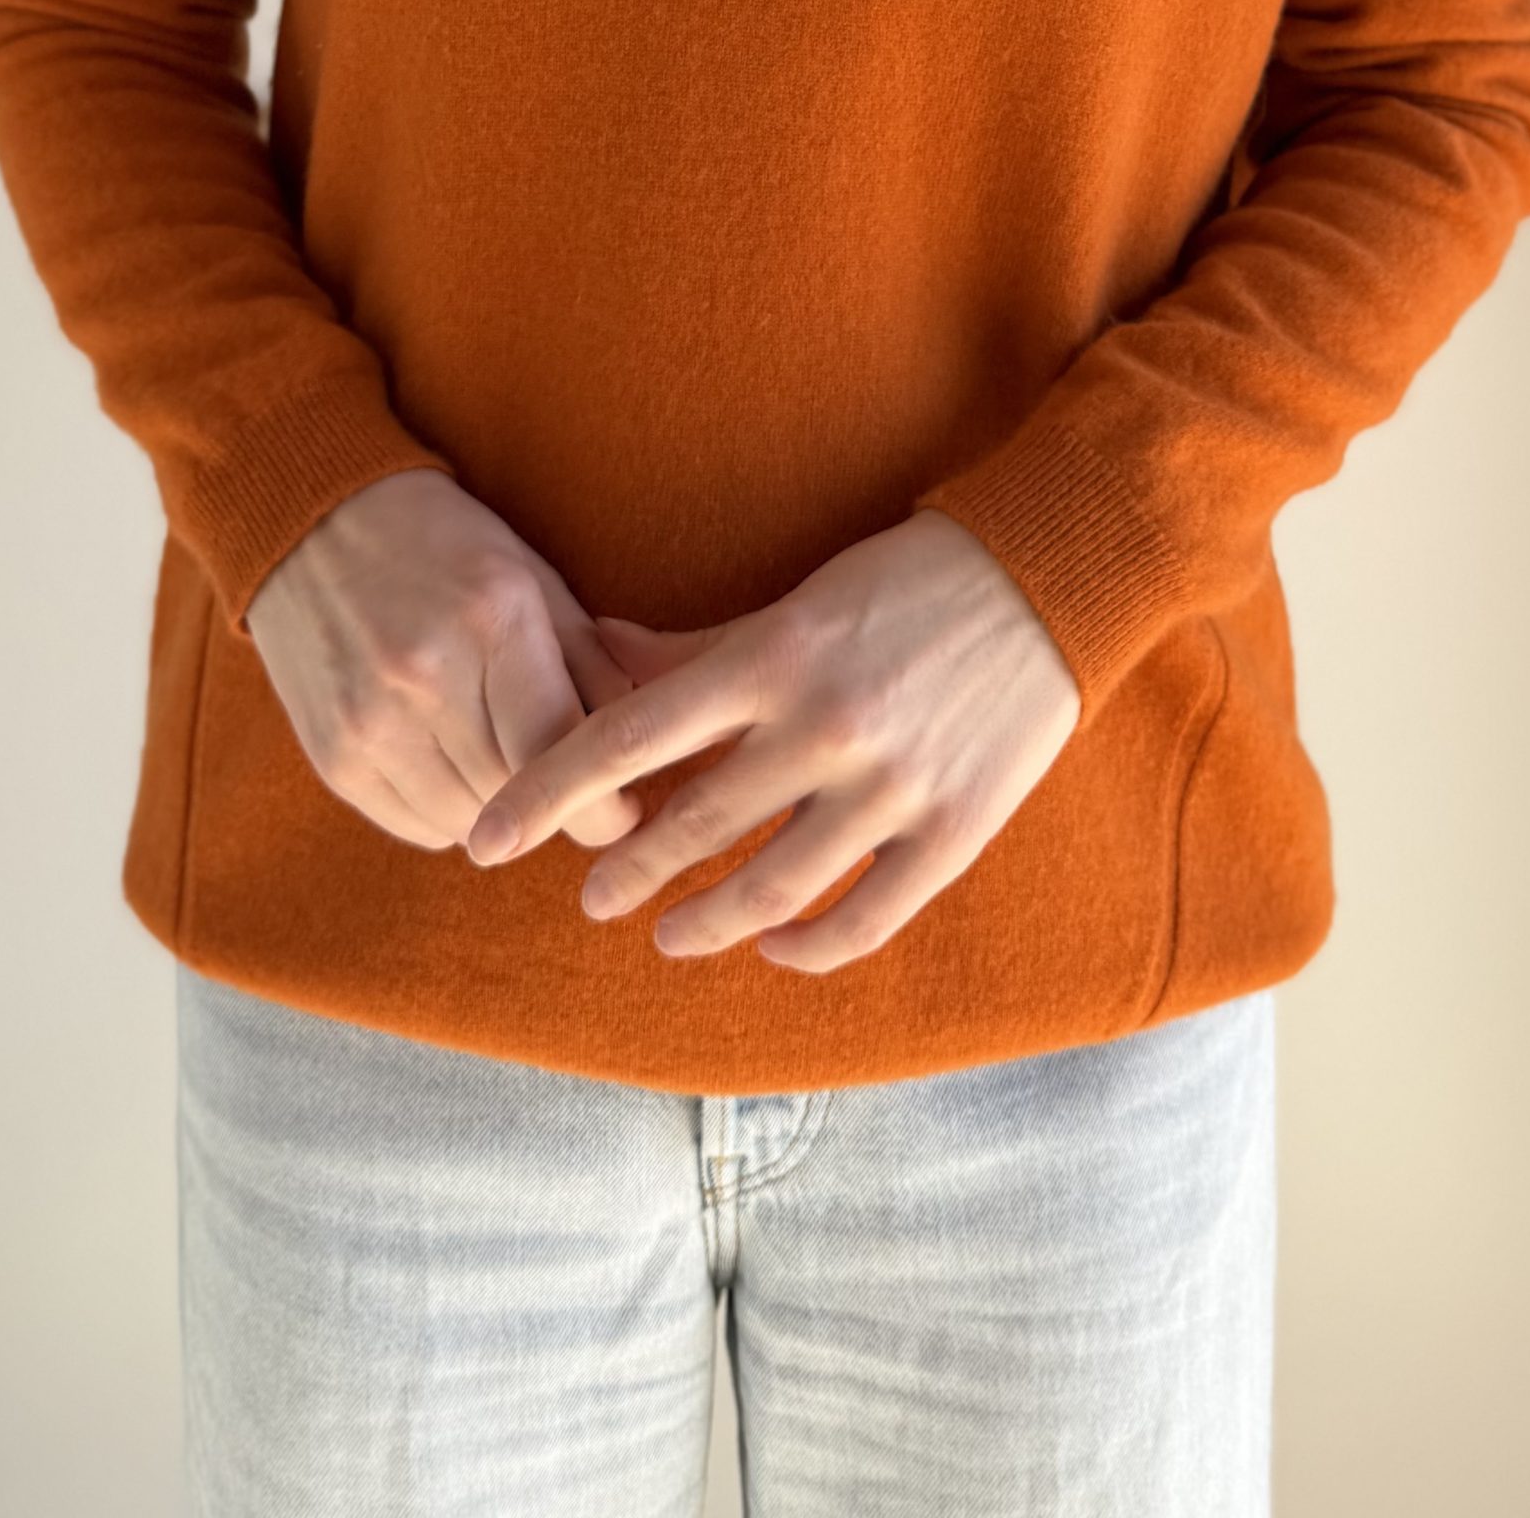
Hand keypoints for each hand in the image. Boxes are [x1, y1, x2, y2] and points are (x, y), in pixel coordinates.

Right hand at [244, 467, 645, 854]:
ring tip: (510, 763)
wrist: (316, 525)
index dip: (605, 806)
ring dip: (504, 814)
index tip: (625, 808)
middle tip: (580, 790)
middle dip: (560, 808)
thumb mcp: (537, 581)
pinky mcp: (334, 759)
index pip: (560, 750)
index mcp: (492, 619)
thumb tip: (652, 753)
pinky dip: (451, 812)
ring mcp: (369, 723)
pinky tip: (455, 762)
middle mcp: (424, 677)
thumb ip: (598, 667)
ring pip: (469, 825)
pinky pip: (418, 828)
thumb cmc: (449, 549)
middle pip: (517, 800)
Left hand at [461, 509, 1081, 971]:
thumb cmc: (900, 584)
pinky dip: (807, 947)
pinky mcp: (952, 831)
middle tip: (589, 899)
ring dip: (704, 923)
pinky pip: (864, 919)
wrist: (1043, 581)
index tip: (486, 841)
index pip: (625, 741)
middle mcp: (823, 728)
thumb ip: (690, 648)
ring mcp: (891, 787)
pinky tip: (775, 947)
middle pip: (689, 828)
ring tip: (670, 933)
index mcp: (771, 658)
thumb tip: (588, 651)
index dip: (544, 796)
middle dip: (623, 875)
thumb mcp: (790, 604)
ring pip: (769, 889)